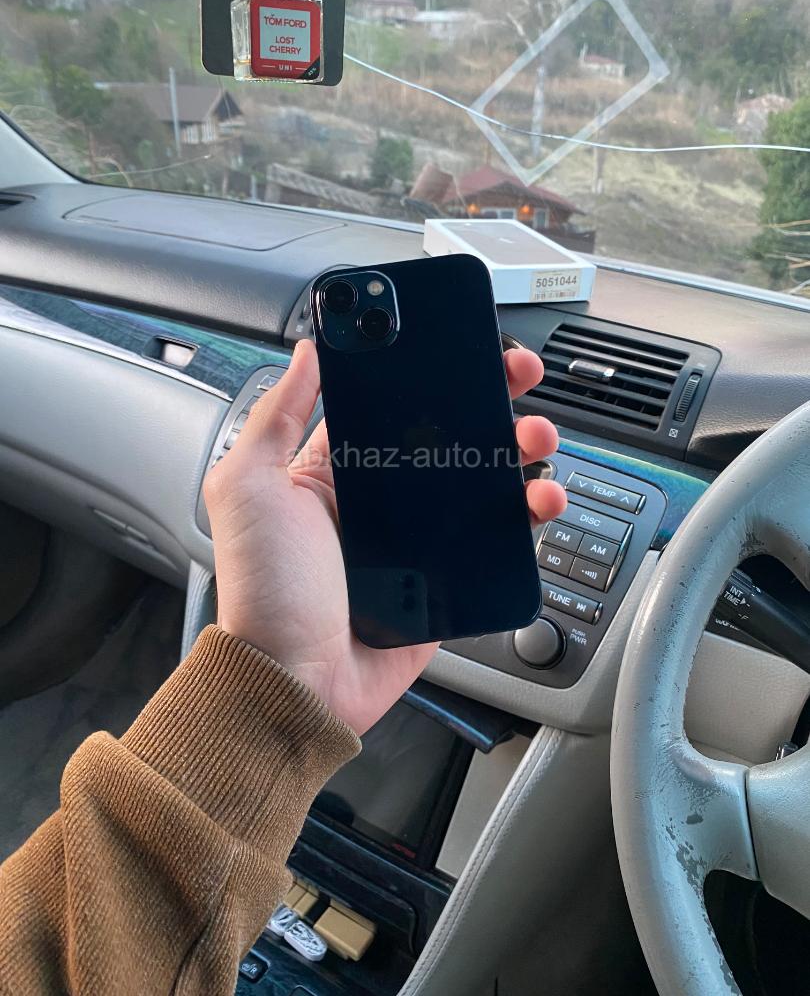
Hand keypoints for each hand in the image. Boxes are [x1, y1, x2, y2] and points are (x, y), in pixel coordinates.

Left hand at [203, 339, 565, 734]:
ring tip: (536, 438)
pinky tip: (541, 498)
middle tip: (518, 378)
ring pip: (483, 480)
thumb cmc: (264, 589)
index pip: (391, 404)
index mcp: (334, 470)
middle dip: (489, 401)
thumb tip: (308, 350)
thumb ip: (276, 415)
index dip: (427, 372)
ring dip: (519, 451)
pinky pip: (497, 538)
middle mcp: (381, 498)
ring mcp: (419, 538)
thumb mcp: (248, 486)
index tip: (459, 345)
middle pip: (449, 435)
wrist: (296, 682)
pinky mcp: (448, 578)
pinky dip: (528, 515)